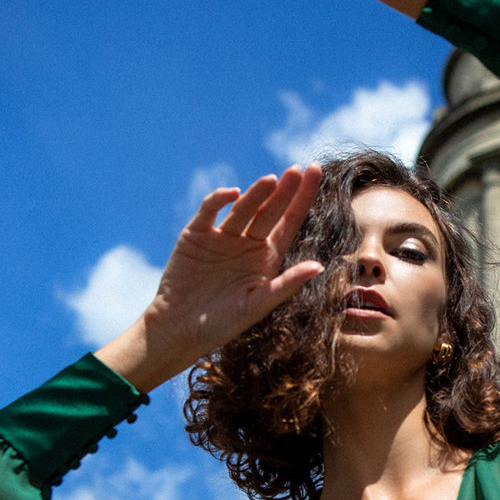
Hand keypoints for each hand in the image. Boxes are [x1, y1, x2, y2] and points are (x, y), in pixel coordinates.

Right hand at [95, 164, 321, 390]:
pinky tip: (233, 193)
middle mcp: (247, 242)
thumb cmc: (222, 324)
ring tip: (271, 180)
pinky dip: (219, 201)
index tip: (315, 171)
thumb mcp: (258, 305)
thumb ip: (287, 284)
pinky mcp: (196, 234)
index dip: (302, 198)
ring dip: (256, 194)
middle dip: (284, 190)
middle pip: (269, 211)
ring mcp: (222, 236)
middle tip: (297, 170)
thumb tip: (319, 266)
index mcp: (266, 257)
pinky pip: (209, 212)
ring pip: (242, 209)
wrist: (180, 329)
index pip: (289, 222)